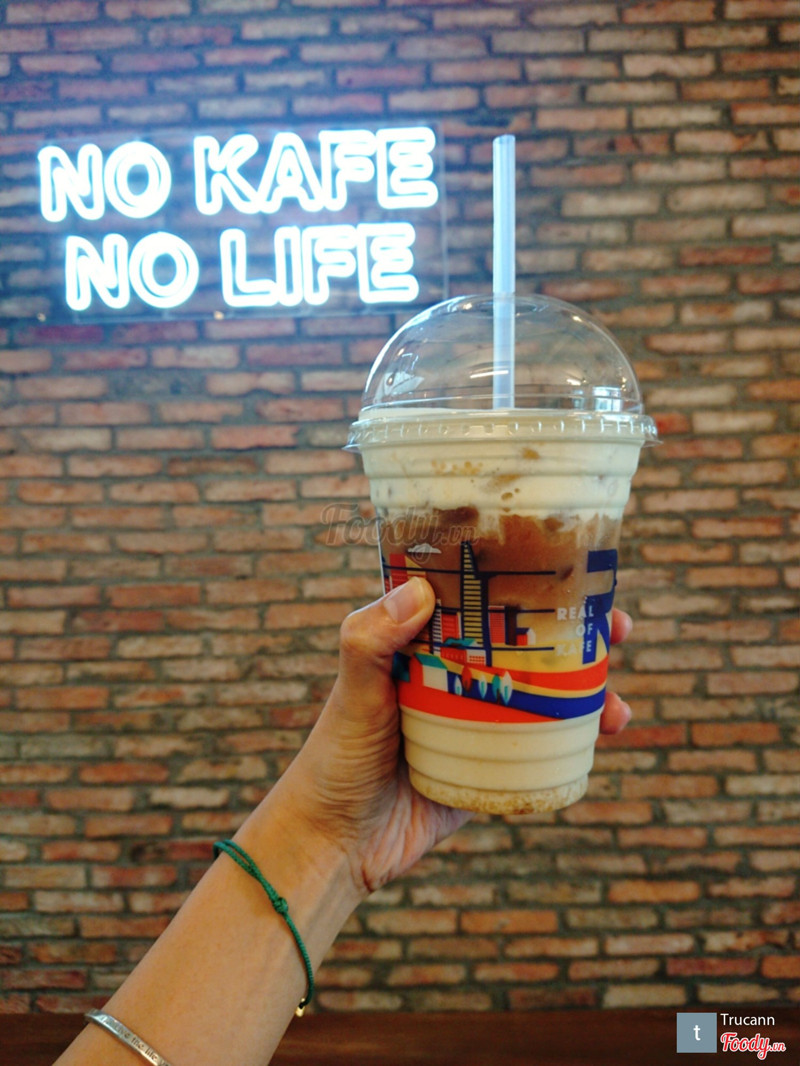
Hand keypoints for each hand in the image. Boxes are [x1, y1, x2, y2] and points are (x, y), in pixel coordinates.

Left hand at [286, 578, 632, 896]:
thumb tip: (421, 591)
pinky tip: (605, 734)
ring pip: (549, 695)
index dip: (530, 582)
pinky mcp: (493, 768)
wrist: (338, 842)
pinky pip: (544, 748)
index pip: (486, 601)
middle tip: (617, 627)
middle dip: (580, 634)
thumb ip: (371, 639)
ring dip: (592, 692)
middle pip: (532, 645)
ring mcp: (481, 723)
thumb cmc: (336, 757)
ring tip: (618, 703)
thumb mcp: (354, 692)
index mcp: (429, 647)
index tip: (569, 568)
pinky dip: (580, 740)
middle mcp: (461, 678)